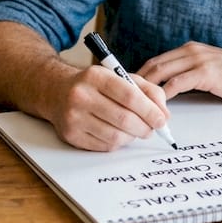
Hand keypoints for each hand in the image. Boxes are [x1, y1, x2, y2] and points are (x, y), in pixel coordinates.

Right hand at [46, 65, 170, 151]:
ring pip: (116, 136)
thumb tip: (165, 115)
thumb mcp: (120, 77)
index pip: (129, 95)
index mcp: (96, 76)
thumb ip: (147, 90)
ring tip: (136, 130)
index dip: (150, 110)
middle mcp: (81, 95)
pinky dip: (118, 142)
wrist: (57, 92)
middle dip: (145, 127)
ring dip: (132, 136)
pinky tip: (118, 133)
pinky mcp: (71, 135)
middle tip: (152, 129)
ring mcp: (73, 117)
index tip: (162, 120)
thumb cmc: (95, 85)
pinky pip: (104, 146)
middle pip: (124, 119)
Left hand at [137, 42, 221, 104]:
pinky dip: (164, 97)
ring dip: (147, 91)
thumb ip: (192, 73)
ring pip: (161, 73)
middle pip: (153, 65)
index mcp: (191, 49)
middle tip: (126, 100)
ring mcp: (198, 60)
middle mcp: (191, 51)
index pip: (157, 60)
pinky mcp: (205, 73)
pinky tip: (160, 109)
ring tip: (138, 106)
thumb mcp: (211, 68)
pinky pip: (176, 85)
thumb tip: (171, 90)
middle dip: (137, 82)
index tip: (130, 90)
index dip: (141, 74)